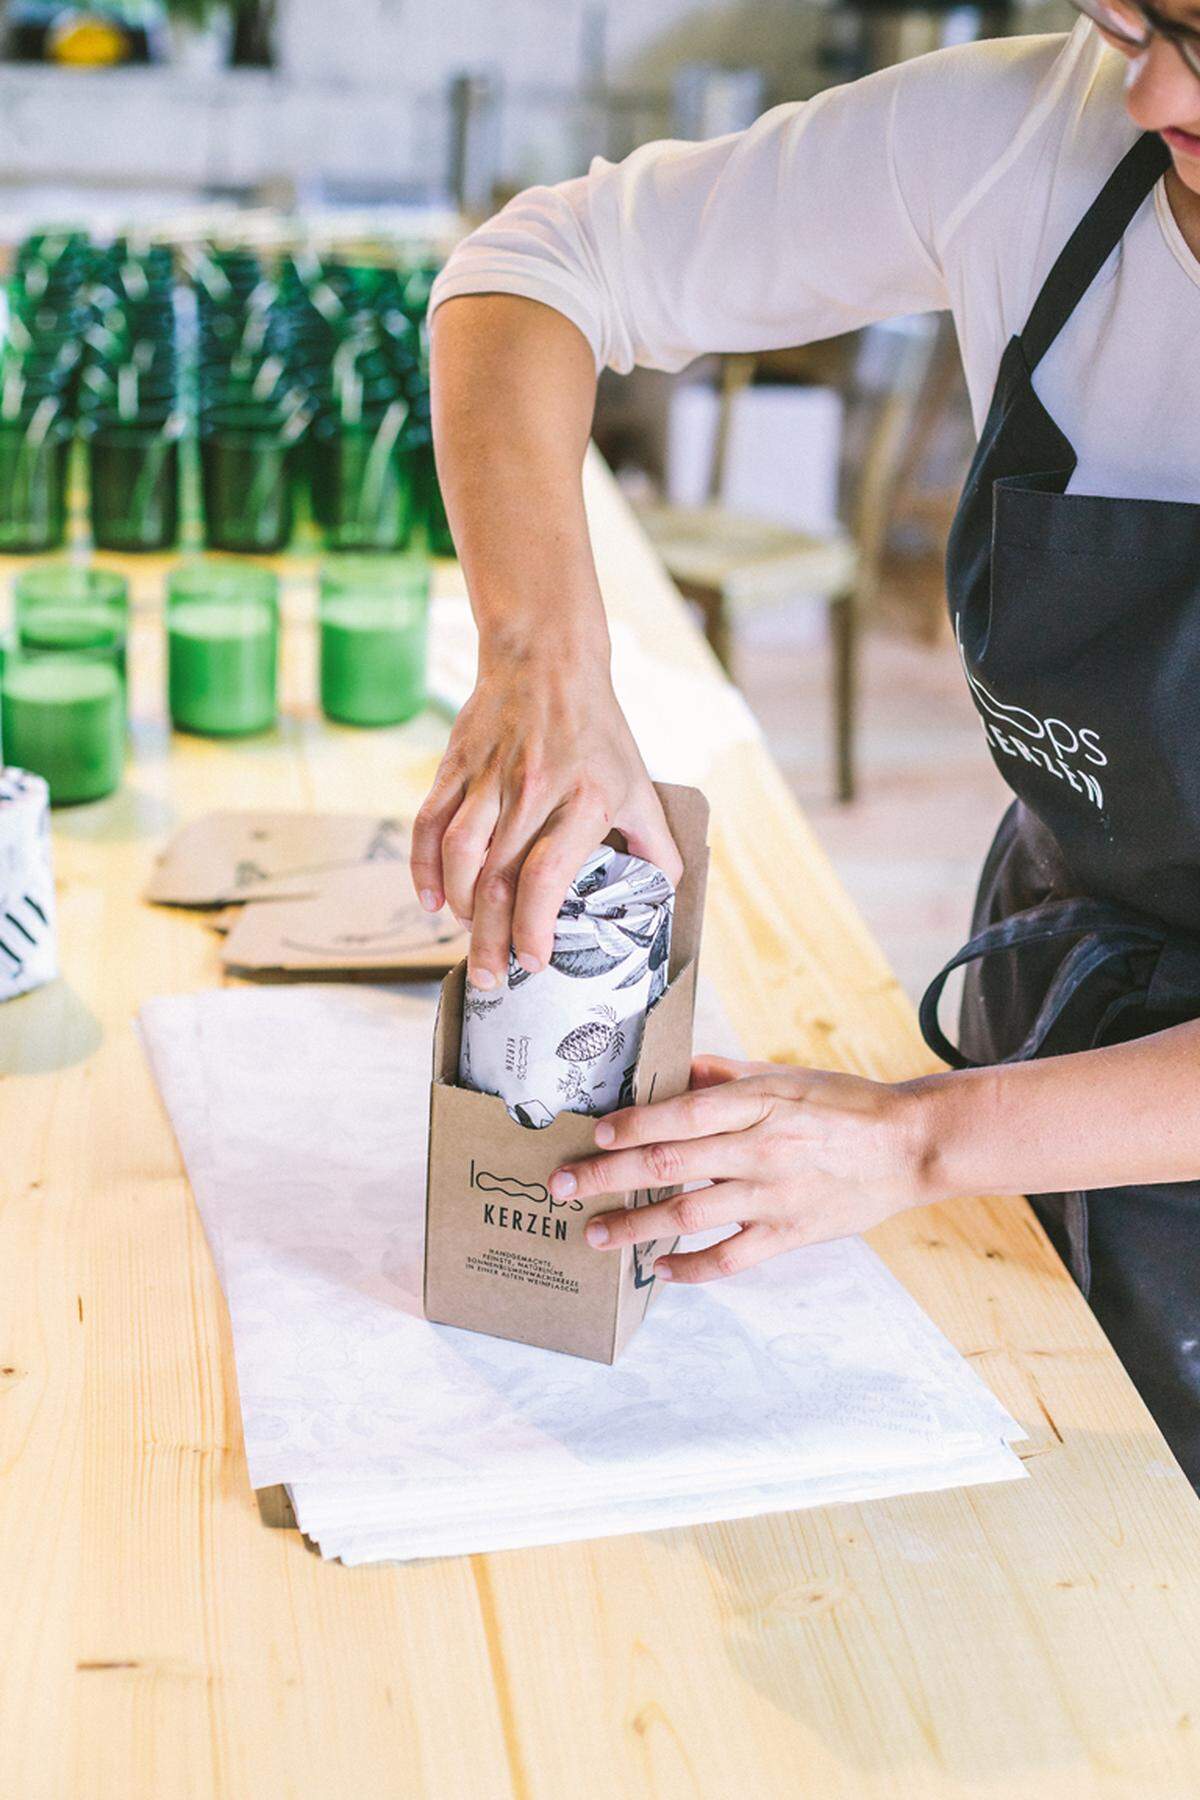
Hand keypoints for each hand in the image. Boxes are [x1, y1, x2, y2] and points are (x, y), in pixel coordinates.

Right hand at [411, 652, 681, 989]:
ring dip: (460, 906)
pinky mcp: (456, 768)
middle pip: (498, 879)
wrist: (547, 659)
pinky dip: (423, 869)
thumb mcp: (636, 785)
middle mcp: (532, 792)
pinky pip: (429, 825)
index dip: (534, 926)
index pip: (547, 877)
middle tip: (489, 979)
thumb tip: (665, 897)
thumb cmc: (597, 730)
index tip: (534, 962)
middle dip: (490, 939)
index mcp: (583, 802)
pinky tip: (432, 901)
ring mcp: (489, 779)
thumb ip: (653, 844)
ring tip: (469, 937)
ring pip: (459, 856)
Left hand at [548, 1054, 935, 1282]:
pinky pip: (730, 1258)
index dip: (632, 1126)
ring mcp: (773, 1195)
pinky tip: (661, 1271)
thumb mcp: (784, 1075)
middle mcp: (759, 1149)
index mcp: (757, 1103)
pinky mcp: (789, 1233)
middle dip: (606, 1176)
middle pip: (668, 1164)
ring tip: (594, 1235)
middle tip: (561, 1187)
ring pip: (688, 1214)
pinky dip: (691, 1268)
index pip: (681, 1114)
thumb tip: (673, 1069)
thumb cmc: (843, 1104)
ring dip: (634, 1226)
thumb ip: (726, 1075)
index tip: (594, 1134)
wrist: (909, 1146)